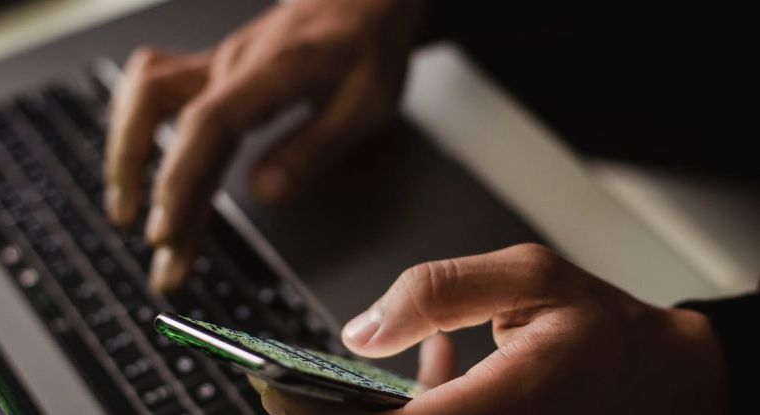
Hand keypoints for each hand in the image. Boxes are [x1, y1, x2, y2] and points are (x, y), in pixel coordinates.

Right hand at [104, 0, 426, 292]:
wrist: (361, 0)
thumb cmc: (368, 47)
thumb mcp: (365, 104)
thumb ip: (314, 148)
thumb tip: (264, 193)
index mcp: (273, 71)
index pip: (207, 124)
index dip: (179, 179)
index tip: (166, 230)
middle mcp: (232, 63)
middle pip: (163, 114)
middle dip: (143, 183)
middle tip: (154, 245)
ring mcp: (217, 64)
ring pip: (145, 96)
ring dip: (126, 152)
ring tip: (126, 210)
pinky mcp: (213, 71)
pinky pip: (155, 90)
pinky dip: (138, 130)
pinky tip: (139, 165)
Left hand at [251, 244, 728, 413]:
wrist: (660, 379)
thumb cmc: (604, 328)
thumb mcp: (528, 277)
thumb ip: (439, 292)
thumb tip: (362, 330)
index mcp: (507, 401)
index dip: (326, 413)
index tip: (279, 390)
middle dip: (335, 412)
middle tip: (290, 387)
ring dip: (370, 409)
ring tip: (336, 383)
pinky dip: (409, 408)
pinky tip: (417, 374)